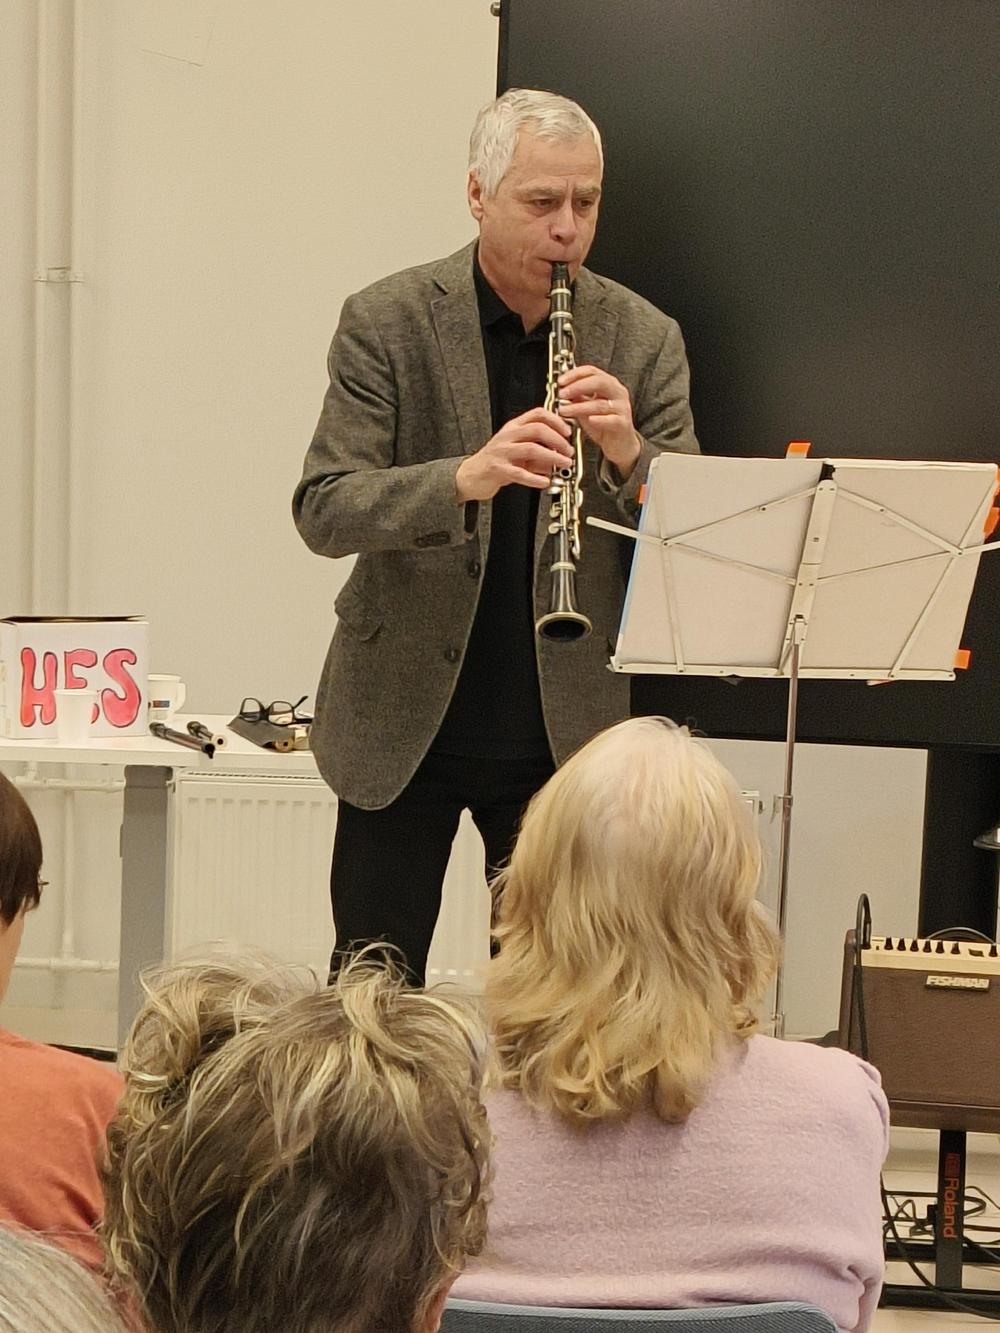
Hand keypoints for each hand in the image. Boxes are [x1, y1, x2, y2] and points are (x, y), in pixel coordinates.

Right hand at [455, 408, 573, 502]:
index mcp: (513, 427)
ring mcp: (501, 451)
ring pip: (531, 449)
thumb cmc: (496, 462)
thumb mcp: (519, 453)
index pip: (537, 414)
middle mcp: (507, 436)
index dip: (556, 421)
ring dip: (552, 457)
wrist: (471, 475)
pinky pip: (519, 472)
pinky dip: (535, 478)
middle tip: (569, 451)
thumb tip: (560, 456)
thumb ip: (539, 453)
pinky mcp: (497, 468)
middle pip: (537, 429)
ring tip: (563, 464)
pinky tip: (545, 481)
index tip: (568, 432)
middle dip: (558, 440)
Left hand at [556, 365, 641, 478]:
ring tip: (564, 411)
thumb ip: (576, 399)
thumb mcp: (586, 408)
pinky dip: (599, 420)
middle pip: (599, 382)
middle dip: (577, 387)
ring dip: (579, 407)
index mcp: (609, 384)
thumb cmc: (603, 425)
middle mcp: (618, 392)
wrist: (620, 444)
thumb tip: (561, 390)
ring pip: (600, 403)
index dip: (575, 374)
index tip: (560, 381)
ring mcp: (622, 408)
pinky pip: (611, 420)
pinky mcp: (623, 423)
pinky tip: (589, 420)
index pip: (592, 371)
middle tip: (562, 394)